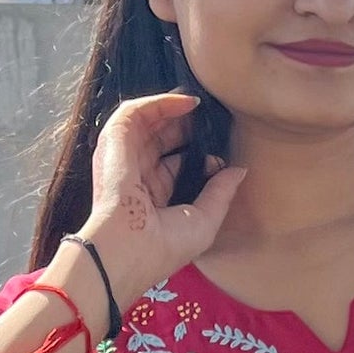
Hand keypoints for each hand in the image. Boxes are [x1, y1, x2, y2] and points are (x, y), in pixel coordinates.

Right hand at [83, 93, 247, 302]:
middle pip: (161, 139)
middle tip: (209, 120)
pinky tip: (185, 103)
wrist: (130, 250)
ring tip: (198, 106)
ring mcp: (123, 158)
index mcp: (153, 198)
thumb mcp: (204, 221)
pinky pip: (134, 111)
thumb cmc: (163, 247)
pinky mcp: (114, 142)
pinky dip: (159, 102)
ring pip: (147, 121)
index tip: (218, 158)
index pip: (175, 165)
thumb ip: (221, 193)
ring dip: (172, 109)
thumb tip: (239, 170)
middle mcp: (136, 176)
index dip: (198, 156)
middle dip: (186, 126)